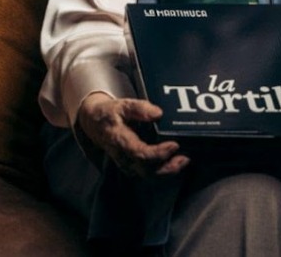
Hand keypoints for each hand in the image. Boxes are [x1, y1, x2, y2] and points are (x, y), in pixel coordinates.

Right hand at [75, 92, 189, 178]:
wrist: (95, 123)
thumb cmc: (110, 114)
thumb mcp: (122, 105)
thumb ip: (139, 108)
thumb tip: (158, 113)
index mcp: (120, 141)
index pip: (140, 153)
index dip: (158, 153)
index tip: (174, 145)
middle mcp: (123, 157)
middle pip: (146, 170)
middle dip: (167, 167)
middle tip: (185, 158)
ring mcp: (127, 163)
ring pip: (148, 175)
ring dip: (167, 171)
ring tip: (184, 161)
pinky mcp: (132, 165)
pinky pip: (148, 172)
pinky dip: (163, 170)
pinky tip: (175, 162)